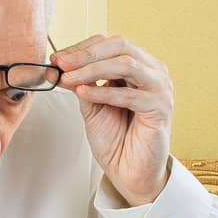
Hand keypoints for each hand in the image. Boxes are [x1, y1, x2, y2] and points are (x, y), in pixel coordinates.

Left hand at [52, 35, 173, 205]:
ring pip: (126, 64)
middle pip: (120, 46)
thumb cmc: (115, 140)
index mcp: (139, 66)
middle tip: (62, 63)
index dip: (82, 48)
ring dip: (93, 69)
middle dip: (86, 54)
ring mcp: (159, 88)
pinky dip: (104, 91)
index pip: (110, 44)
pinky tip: (84, 93)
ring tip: (68, 78)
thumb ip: (82, 83)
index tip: (57, 59)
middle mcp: (152, 72)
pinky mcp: (160, 108)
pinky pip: (129, 94)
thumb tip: (60, 65)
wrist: (129, 173)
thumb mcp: (92, 105)